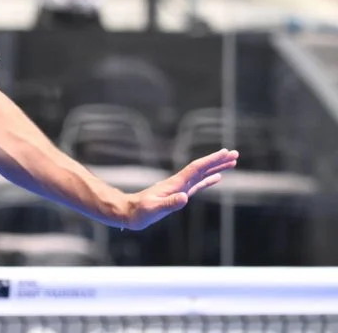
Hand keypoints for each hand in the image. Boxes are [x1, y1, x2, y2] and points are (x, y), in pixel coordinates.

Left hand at [121, 148, 239, 229]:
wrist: (129, 212)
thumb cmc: (140, 212)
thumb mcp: (154, 209)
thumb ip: (170, 203)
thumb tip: (185, 197)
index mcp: (175, 184)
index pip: (196, 168)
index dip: (211, 160)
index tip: (225, 153)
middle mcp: (179, 183)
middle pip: (202, 168)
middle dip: (218, 161)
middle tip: (235, 154)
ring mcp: (179, 188)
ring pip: (202, 174)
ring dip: (216, 168)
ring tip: (232, 162)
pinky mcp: (179, 195)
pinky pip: (198, 184)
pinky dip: (208, 180)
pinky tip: (217, 178)